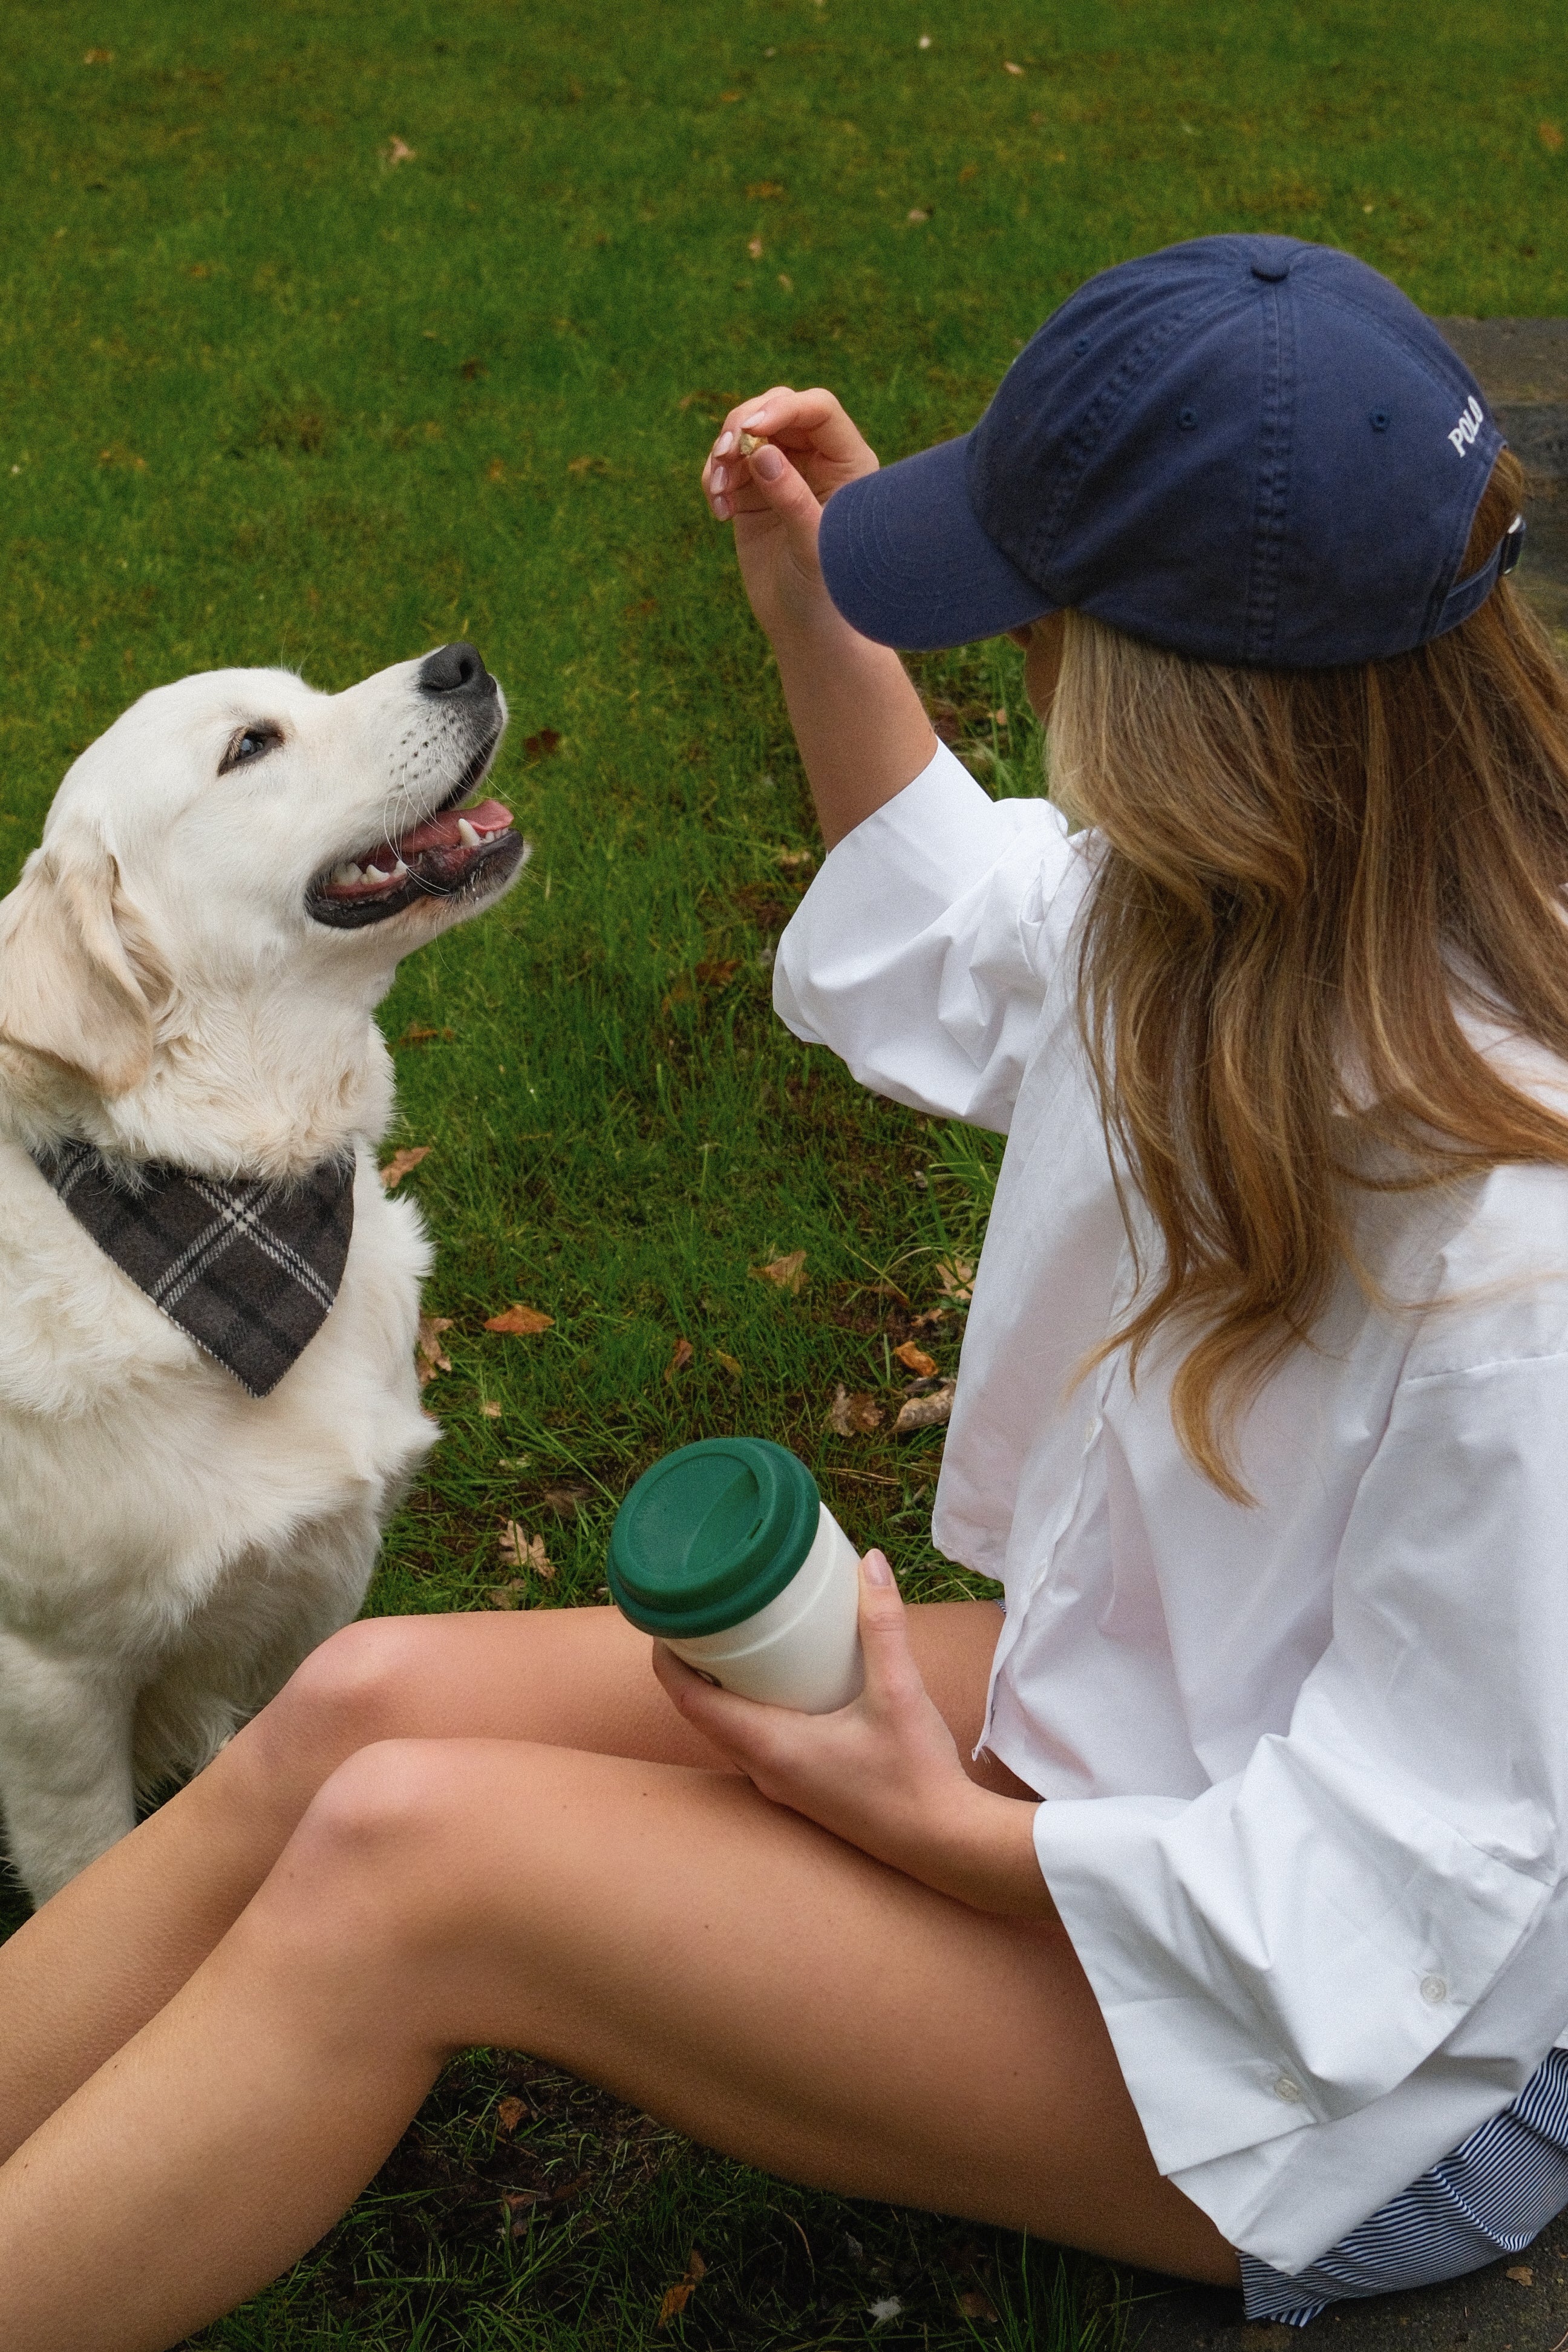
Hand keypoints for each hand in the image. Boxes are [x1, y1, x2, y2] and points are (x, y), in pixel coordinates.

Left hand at [653, 1551, 1052, 1918]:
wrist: (947, 1844)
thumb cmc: (917, 1774)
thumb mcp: (900, 1691)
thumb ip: (882, 1625)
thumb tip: (868, 1561)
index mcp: (770, 1748)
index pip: (689, 1702)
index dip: (667, 1658)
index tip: (667, 1614)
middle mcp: (764, 1771)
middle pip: (703, 1714)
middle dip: (694, 1663)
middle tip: (703, 1611)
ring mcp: (782, 1786)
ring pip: (730, 1730)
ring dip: (723, 1688)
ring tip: (734, 1638)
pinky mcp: (803, 1790)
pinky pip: (756, 1743)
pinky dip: (751, 1709)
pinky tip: (780, 1682)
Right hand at [700, 386, 879, 641]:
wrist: (806, 626)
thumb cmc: (826, 589)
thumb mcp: (813, 545)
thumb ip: (790, 496)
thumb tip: (762, 452)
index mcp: (847, 462)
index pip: (818, 409)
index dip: (782, 409)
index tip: (751, 432)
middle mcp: (817, 458)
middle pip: (777, 409)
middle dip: (744, 425)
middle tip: (724, 455)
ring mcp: (783, 472)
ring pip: (747, 434)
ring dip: (724, 455)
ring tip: (718, 493)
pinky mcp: (754, 492)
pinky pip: (727, 465)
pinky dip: (714, 479)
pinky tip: (718, 511)